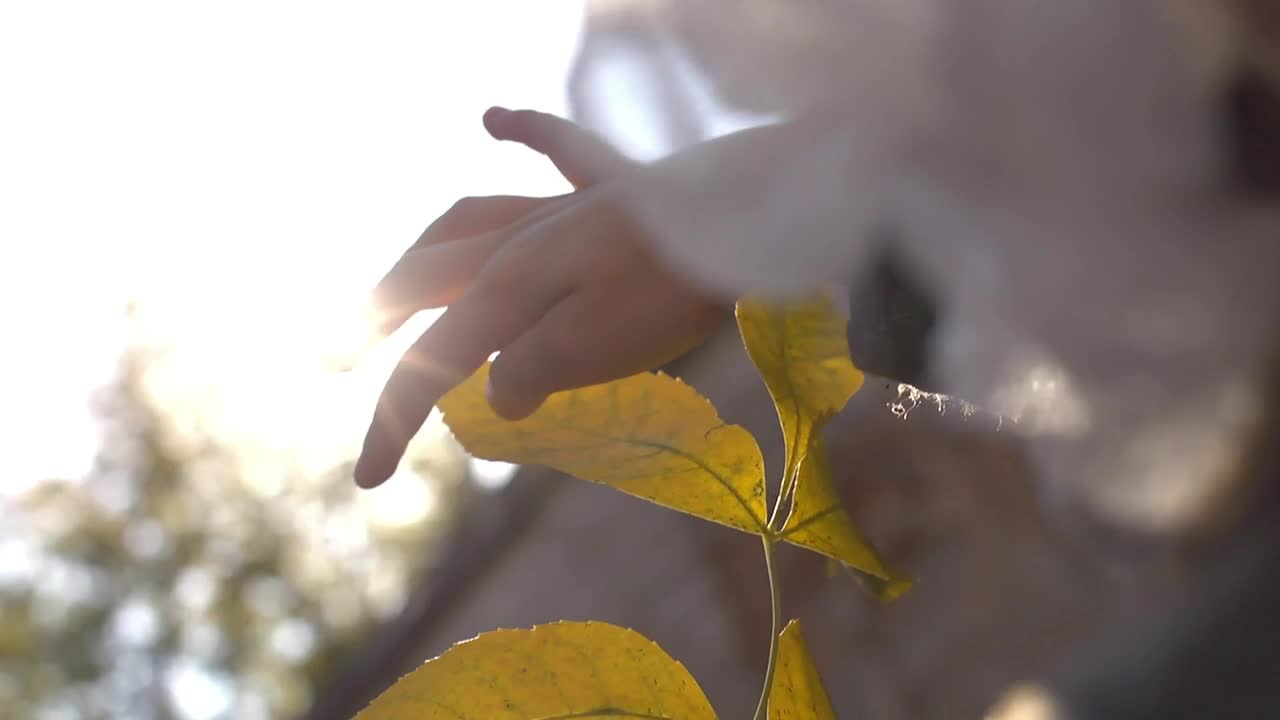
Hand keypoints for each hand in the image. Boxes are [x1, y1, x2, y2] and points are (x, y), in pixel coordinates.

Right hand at [354, 108, 727, 487]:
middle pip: (424, 278)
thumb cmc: (671, 286)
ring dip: (419, 254)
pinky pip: (555, 149)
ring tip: (394, 285)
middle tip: (336, 359)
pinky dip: (524, 132)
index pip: (432, 363)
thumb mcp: (591, 347)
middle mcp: (518, 241)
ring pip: (465, 221)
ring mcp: (562, 209)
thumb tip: (496, 396)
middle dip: (375, 323)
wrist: (746, 218)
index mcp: (507, 287)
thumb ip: (527, 371)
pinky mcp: (612, 188)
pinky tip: (493, 120)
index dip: (391, 421)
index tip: (365, 479)